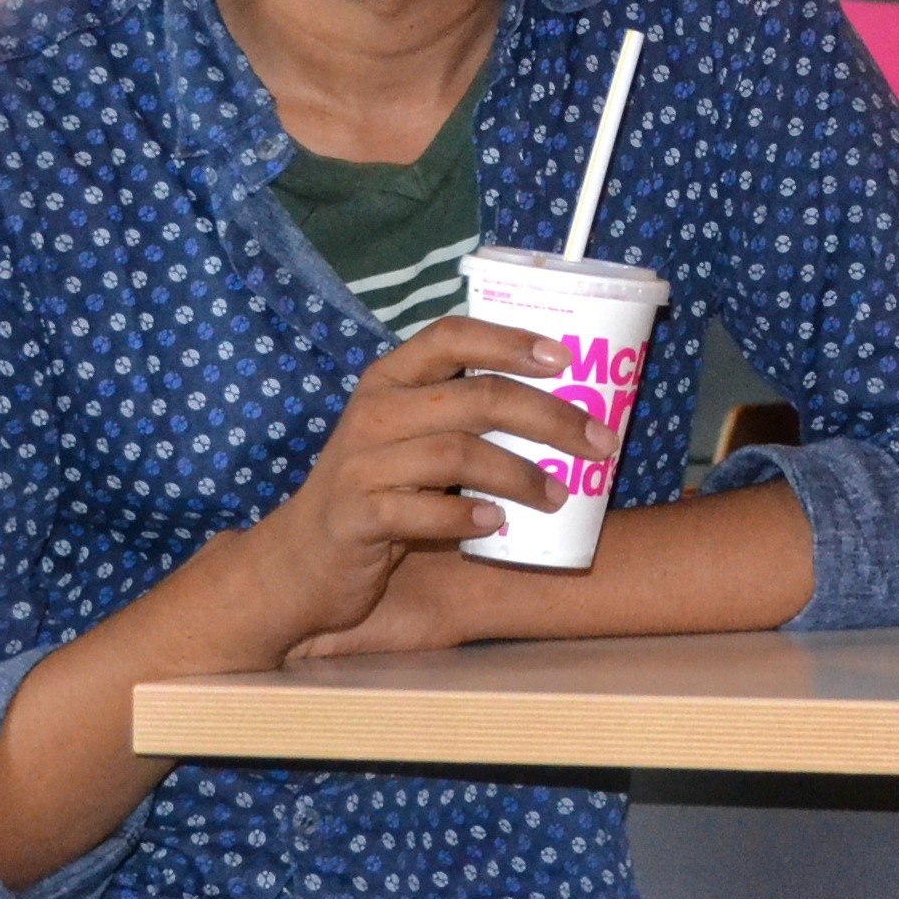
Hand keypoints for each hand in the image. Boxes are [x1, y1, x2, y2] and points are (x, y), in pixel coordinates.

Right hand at [235, 312, 619, 650]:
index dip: (509, 340)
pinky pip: (421, 510)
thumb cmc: (375, 494)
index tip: (564, 358)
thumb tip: (560, 412)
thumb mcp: (407, 442)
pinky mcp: (357, 515)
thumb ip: (459, 420)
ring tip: (558, 495)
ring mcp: (362, 463)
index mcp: (389, 382)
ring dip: (520, 474)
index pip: (450, 337)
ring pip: (457, 452)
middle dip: (548, 417)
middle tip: (599, 443)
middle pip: (475, 397)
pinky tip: (497, 526)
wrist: (300, 562)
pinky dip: (466, 516)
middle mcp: (374, 412)